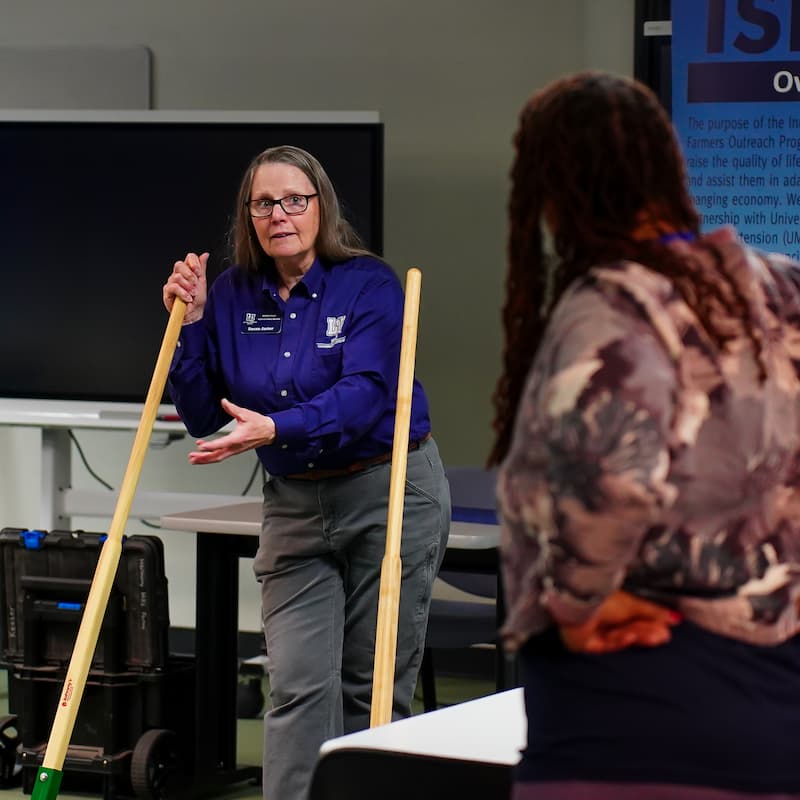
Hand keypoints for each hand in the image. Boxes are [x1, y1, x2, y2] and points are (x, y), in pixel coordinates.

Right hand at [163, 251, 208, 323]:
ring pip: (176, 276)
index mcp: (187, 270)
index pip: (189, 257)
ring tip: (192, 294)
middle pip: (179, 265)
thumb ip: (202, 268)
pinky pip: (173, 287)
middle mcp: (178, 274)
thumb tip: (205, 254)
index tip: (198, 272)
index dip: (194, 262)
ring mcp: (171, 282)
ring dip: (187, 286)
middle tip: (195, 285)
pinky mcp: (167, 292)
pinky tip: (188, 298)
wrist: (194, 313)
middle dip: (190, 275)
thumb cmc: (197, 299)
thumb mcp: (202, 282)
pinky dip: (182, 293)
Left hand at [188, 398, 275, 464]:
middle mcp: (236, 447)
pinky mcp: (235, 451)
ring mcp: (235, 450)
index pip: (221, 444)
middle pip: (217, 456)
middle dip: (203, 458)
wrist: (270, 432)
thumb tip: (224, 402)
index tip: (200, 446)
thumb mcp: (245, 414)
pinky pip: (222, 456)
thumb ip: (232, 408)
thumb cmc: (259, 424)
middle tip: (192, 457)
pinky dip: (212, 456)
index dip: (210, 446)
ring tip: (194, 459)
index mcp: (238, 438)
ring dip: (205, 459)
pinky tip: (205, 452)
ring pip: (219, 458)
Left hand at [559, 590, 681, 653]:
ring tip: (654, 635)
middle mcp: (603, 620)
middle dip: (646, 633)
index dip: (650, 626)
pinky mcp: (586, 645)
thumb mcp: (633, 605)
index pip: (634, 621)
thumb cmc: (604, 598)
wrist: (580, 600)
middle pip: (629, 631)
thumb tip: (677, 618)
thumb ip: (653, 612)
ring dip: (637, 636)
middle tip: (663, 636)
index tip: (667, 630)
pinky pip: (608, 644)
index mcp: (612, 608)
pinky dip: (620, 640)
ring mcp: (594, 633)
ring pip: (621, 638)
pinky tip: (630, 636)